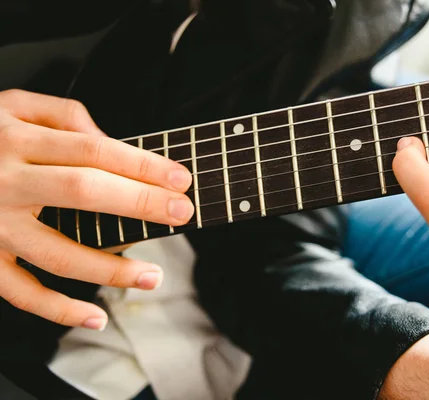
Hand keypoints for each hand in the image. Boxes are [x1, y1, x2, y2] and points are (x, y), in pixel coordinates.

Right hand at [0, 90, 193, 329]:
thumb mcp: (10, 105)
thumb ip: (62, 113)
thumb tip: (109, 140)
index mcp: (15, 139)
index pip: (94, 150)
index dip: (142, 165)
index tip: (180, 179)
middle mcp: (3, 181)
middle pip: (83, 191)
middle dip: (139, 204)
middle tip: (181, 214)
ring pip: (57, 253)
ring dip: (111, 269)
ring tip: (153, 277)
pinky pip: (20, 293)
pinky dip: (57, 310)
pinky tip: (95, 318)